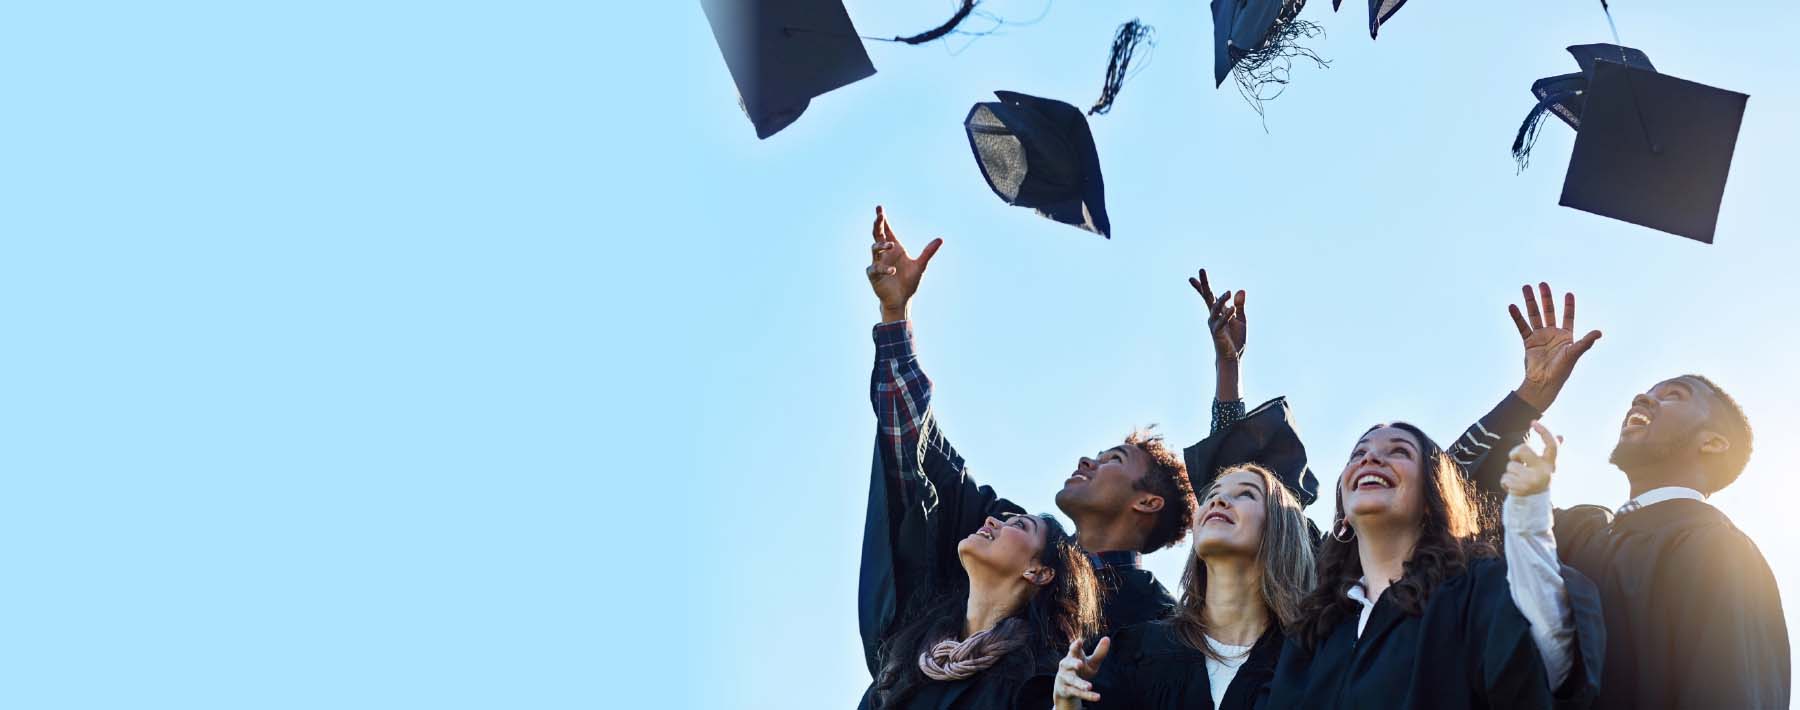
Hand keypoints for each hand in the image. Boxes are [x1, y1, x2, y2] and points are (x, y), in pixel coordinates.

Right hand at [866, 205, 942, 321]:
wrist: (902, 300)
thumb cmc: (909, 282)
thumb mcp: (920, 266)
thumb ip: (928, 252)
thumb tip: (940, 239)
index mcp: (895, 249)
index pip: (887, 231)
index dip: (883, 220)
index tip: (880, 208)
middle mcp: (884, 254)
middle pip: (878, 235)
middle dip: (878, 224)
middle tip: (879, 215)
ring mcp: (878, 263)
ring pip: (874, 249)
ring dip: (882, 245)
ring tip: (891, 245)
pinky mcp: (874, 275)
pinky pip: (875, 268)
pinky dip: (884, 268)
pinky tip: (893, 270)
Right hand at [1053, 636, 1109, 708]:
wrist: (1064, 687)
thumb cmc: (1080, 670)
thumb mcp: (1090, 662)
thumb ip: (1099, 653)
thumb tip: (1107, 638)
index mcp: (1072, 656)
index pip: (1073, 650)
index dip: (1076, 646)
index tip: (1079, 641)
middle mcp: (1066, 666)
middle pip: (1068, 664)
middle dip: (1073, 664)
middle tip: (1080, 664)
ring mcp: (1065, 678)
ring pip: (1073, 681)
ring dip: (1080, 683)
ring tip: (1089, 686)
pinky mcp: (1067, 690)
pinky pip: (1077, 693)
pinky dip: (1087, 695)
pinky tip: (1097, 697)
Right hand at [1189, 269, 1245, 362]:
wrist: (1232, 356)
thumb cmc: (1234, 338)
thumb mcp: (1241, 319)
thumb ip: (1240, 305)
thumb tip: (1240, 290)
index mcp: (1218, 312)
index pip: (1209, 296)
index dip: (1202, 286)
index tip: (1192, 277)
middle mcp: (1213, 316)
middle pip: (1208, 297)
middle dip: (1204, 284)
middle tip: (1201, 270)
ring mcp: (1214, 324)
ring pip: (1216, 308)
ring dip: (1221, 300)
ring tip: (1228, 292)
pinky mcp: (1218, 333)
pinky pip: (1222, 322)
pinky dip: (1227, 315)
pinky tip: (1232, 309)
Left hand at [1502, 421, 1559, 496]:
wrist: (1535, 502)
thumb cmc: (1538, 477)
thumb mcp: (1546, 465)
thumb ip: (1551, 452)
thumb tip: (1561, 436)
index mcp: (1551, 464)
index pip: (1552, 445)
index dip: (1544, 432)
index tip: (1534, 422)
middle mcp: (1544, 472)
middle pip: (1522, 449)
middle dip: (1515, 453)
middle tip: (1517, 460)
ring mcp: (1532, 481)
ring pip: (1510, 465)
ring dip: (1510, 471)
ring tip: (1519, 478)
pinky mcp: (1520, 489)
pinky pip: (1504, 478)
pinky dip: (1505, 482)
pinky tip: (1514, 486)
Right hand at [1507, 283, 1601, 410]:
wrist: (1544, 381)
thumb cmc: (1562, 370)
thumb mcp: (1574, 353)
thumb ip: (1585, 341)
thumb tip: (1599, 332)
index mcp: (1566, 336)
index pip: (1568, 316)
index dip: (1568, 306)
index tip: (1568, 294)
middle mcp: (1552, 334)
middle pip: (1549, 311)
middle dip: (1546, 297)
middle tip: (1542, 284)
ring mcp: (1539, 336)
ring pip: (1534, 315)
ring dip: (1530, 302)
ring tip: (1526, 288)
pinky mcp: (1528, 341)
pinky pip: (1522, 326)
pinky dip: (1517, 317)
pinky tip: (1513, 306)